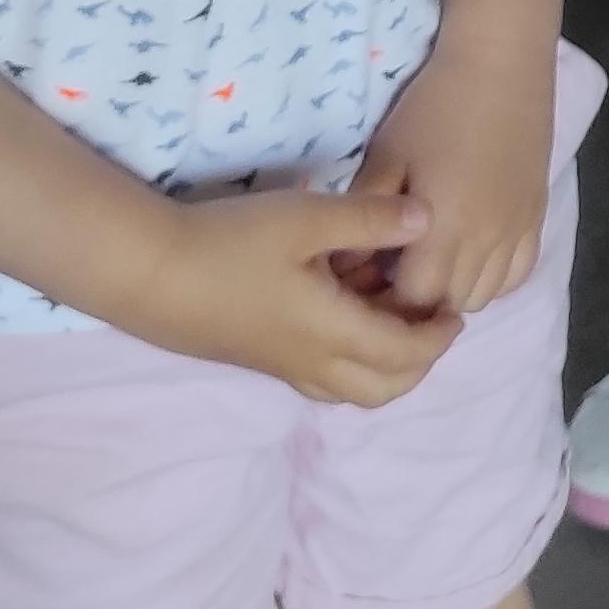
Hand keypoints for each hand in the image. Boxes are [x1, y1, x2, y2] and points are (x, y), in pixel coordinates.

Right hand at [117, 185, 460, 404]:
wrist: (152, 273)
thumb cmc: (233, 242)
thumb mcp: (306, 218)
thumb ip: (370, 219)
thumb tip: (429, 219)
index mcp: (332, 334)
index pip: (405, 355)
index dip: (438, 336)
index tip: (455, 307)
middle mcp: (312, 363)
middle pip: (384, 389)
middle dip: (419, 363)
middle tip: (431, 320)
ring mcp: (282, 366)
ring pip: (351, 390)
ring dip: (385, 365)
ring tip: (389, 314)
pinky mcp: (259, 358)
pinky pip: (322, 378)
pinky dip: (350, 360)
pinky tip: (342, 313)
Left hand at [355, 40, 551, 316]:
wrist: (500, 64)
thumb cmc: (434, 106)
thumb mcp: (387, 155)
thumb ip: (366, 212)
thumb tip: (346, 259)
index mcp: (446, 227)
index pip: (416, 297)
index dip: (388, 290)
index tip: (373, 268)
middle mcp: (487, 240)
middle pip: (452, 303)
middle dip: (422, 295)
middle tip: (400, 264)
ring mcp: (517, 230)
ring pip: (487, 294)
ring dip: (457, 287)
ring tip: (437, 258)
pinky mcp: (537, 216)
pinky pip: (519, 273)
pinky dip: (495, 277)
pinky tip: (474, 253)